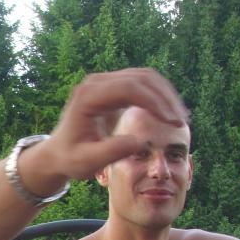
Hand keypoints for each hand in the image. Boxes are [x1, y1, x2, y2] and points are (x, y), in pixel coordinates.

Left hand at [18, 68, 188, 195]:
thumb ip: (111, 152)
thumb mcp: (87, 162)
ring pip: (145, 77)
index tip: (172, 122)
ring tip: (180, 118)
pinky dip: (159, 96)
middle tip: (181, 121)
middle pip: (141, 78)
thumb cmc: (70, 159)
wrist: (58, 153)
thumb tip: (140, 142)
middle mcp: (97, 83)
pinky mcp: (114, 88)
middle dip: (165, 98)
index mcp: (88, 96)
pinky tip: (169, 114)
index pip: (129, 88)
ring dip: (166, 95)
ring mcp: (106, 82)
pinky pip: (143, 84)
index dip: (154, 102)